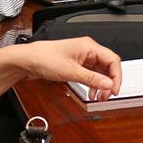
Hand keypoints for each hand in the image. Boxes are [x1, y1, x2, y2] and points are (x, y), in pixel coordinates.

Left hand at [7, 37, 122, 99]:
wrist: (26, 60)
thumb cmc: (43, 57)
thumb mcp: (70, 71)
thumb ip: (92, 78)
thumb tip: (108, 84)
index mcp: (89, 46)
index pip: (113, 60)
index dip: (116, 76)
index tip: (114, 89)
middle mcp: (87, 51)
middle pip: (108, 66)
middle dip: (109, 82)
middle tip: (107, 95)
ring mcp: (82, 58)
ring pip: (100, 72)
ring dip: (101, 84)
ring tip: (99, 96)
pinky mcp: (76, 65)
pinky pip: (91, 74)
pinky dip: (93, 84)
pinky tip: (91, 92)